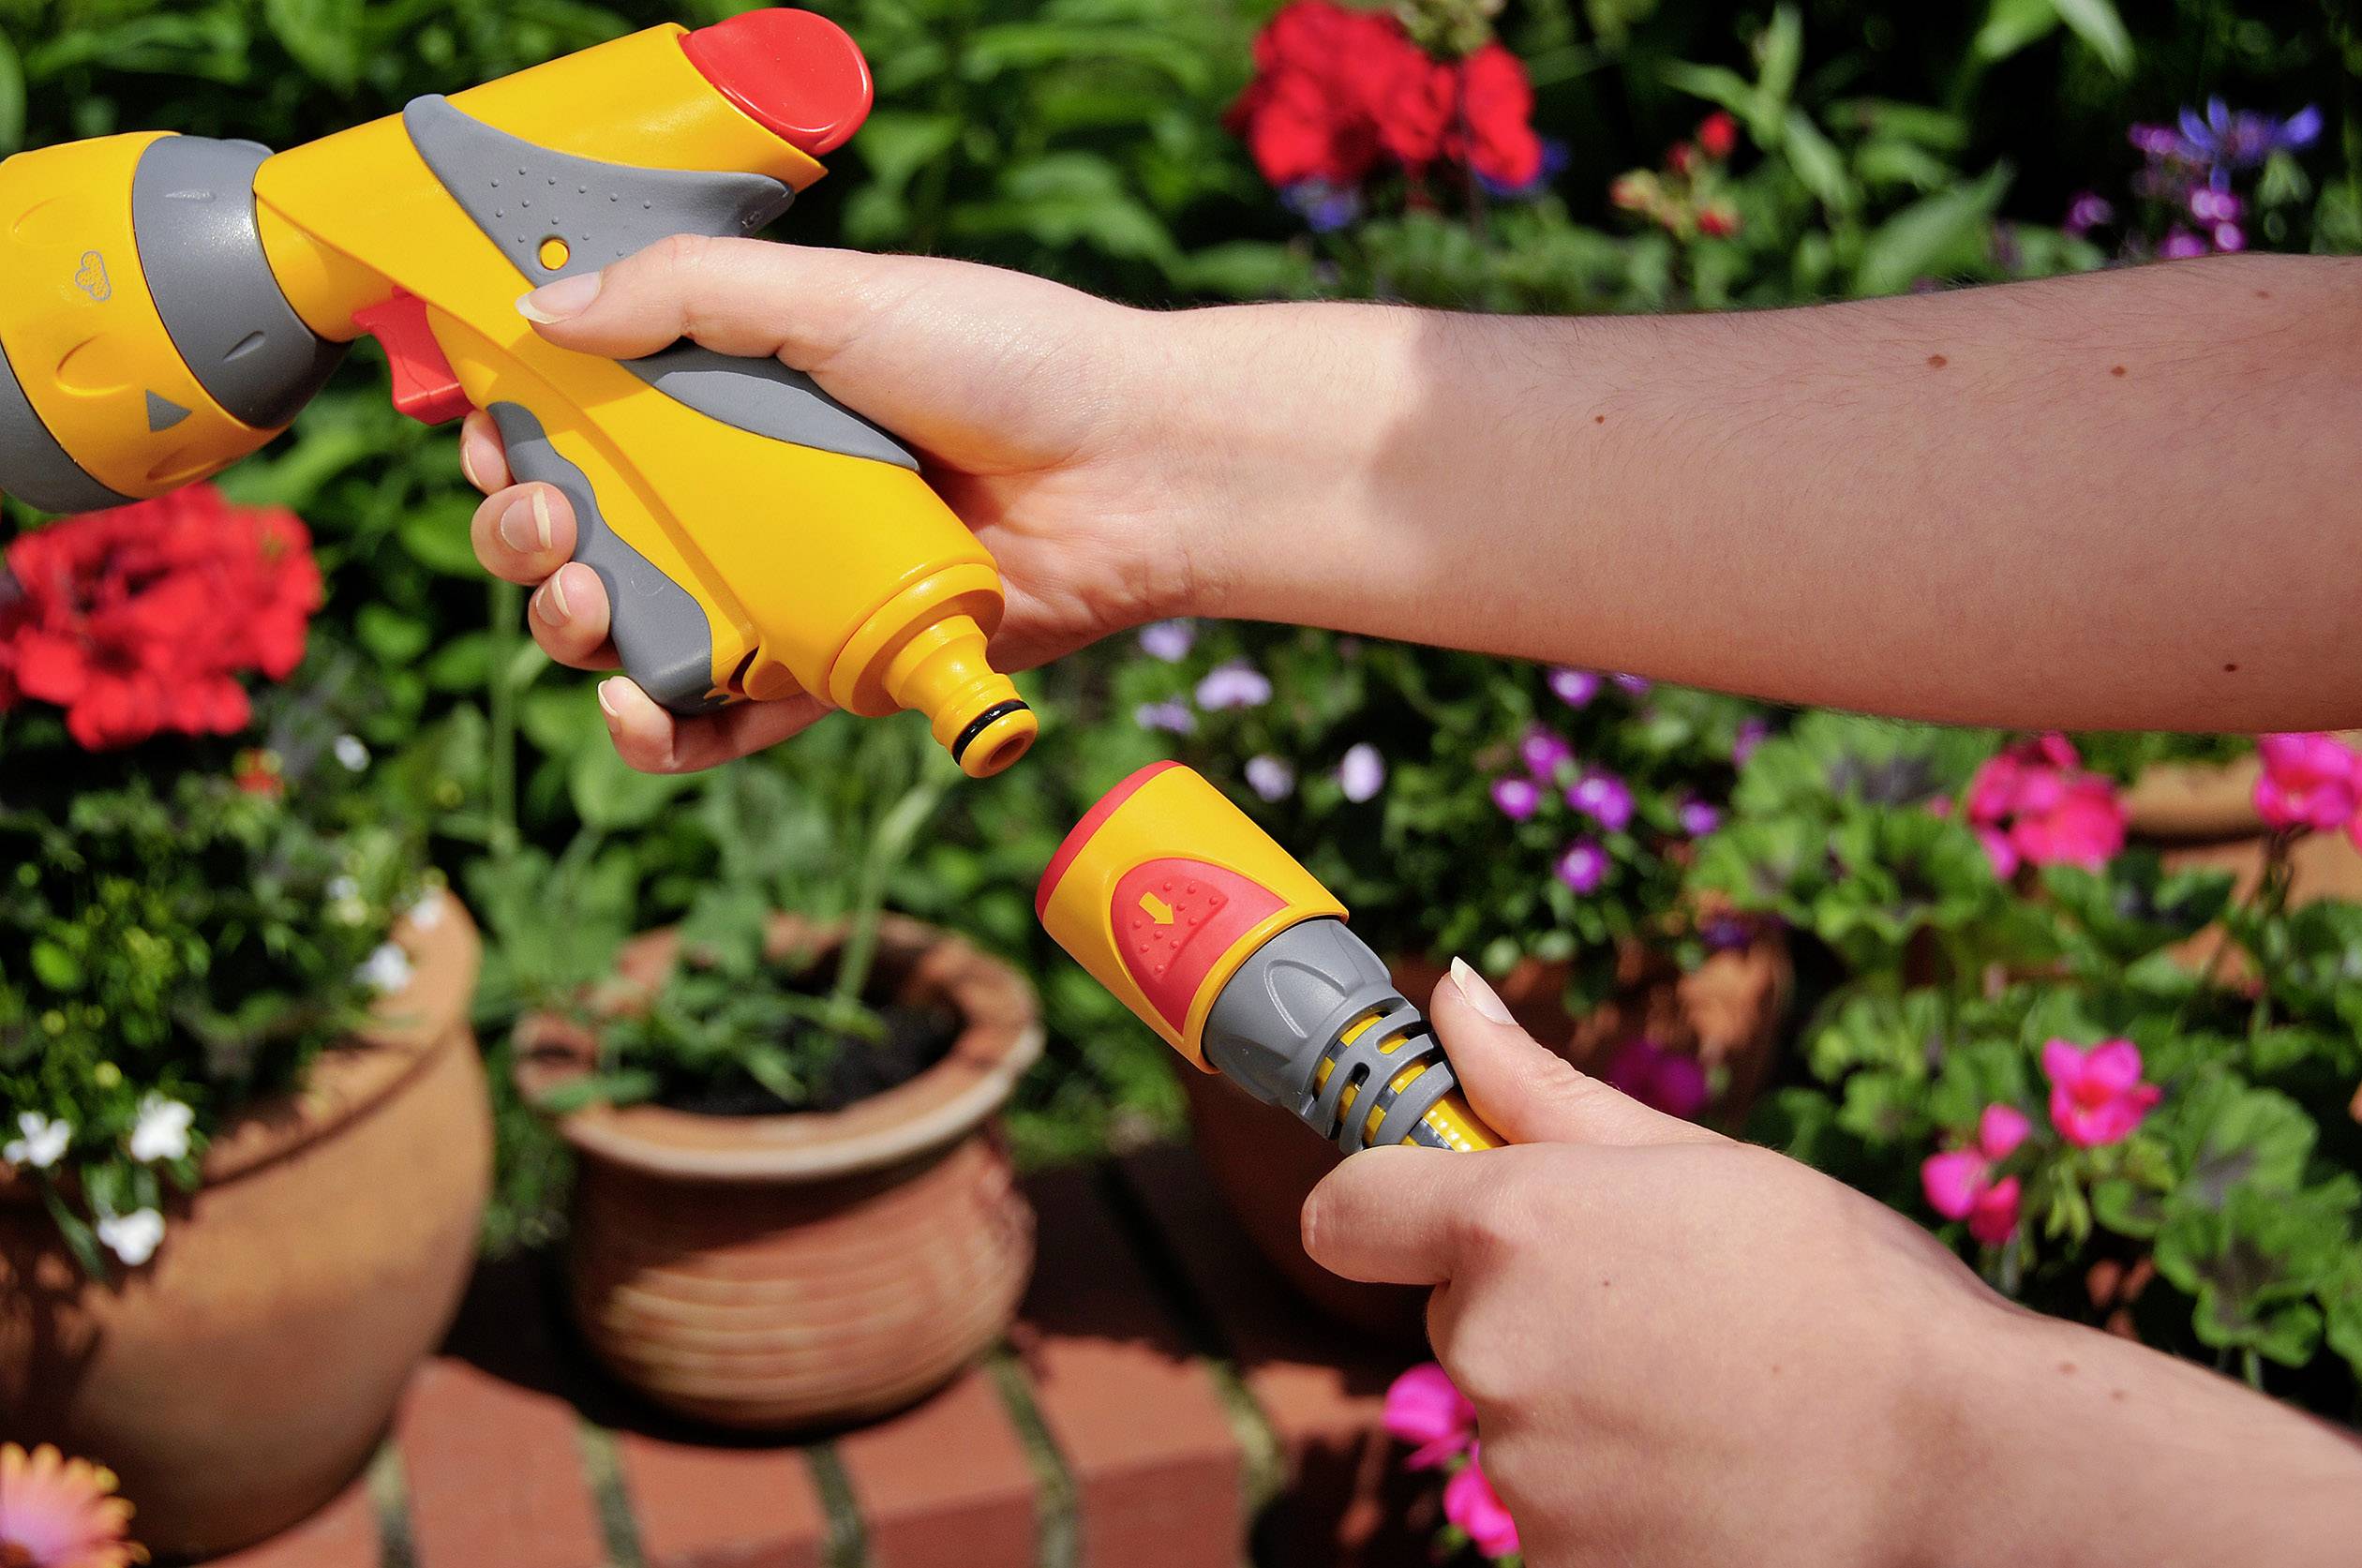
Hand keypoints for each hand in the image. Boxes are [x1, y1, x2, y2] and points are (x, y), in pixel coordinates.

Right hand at [462, 238, 1223, 770]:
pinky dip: (672, 735)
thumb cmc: (1007, 361)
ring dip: (579, 633)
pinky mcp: (838, 671)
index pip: (591, 425)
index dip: (526, 440)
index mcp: (739, 396)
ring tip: (589, 608)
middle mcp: (752, 494)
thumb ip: (690, 297)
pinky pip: (733, 719)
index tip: (500, 437)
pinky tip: (640, 718)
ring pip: (643, 635)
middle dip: (532, 539)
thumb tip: (539, 310)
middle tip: (553, 526)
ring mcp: (790, 588)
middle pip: (592, 536)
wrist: (1137, 469)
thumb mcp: (839, 298)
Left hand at [1304, 962, 2361, 1566]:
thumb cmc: (1845, 1287)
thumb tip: (1451, 998)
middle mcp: (1492, 1351)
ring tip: (1708, 1397)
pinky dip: (1614, 1497)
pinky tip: (1709, 1472)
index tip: (1445, 1214)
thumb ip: (1538, 1086)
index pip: (1344, 1215)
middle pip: (1458, 1318)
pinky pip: (1558, 1512)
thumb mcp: (1695, 1158)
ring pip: (1515, 1420)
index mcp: (1510, 1228)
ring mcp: (1525, 1475)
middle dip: (1535, 1308)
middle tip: (1667, 1311)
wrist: (1965, 1460)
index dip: (1389, 1207)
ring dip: (1581, 1408)